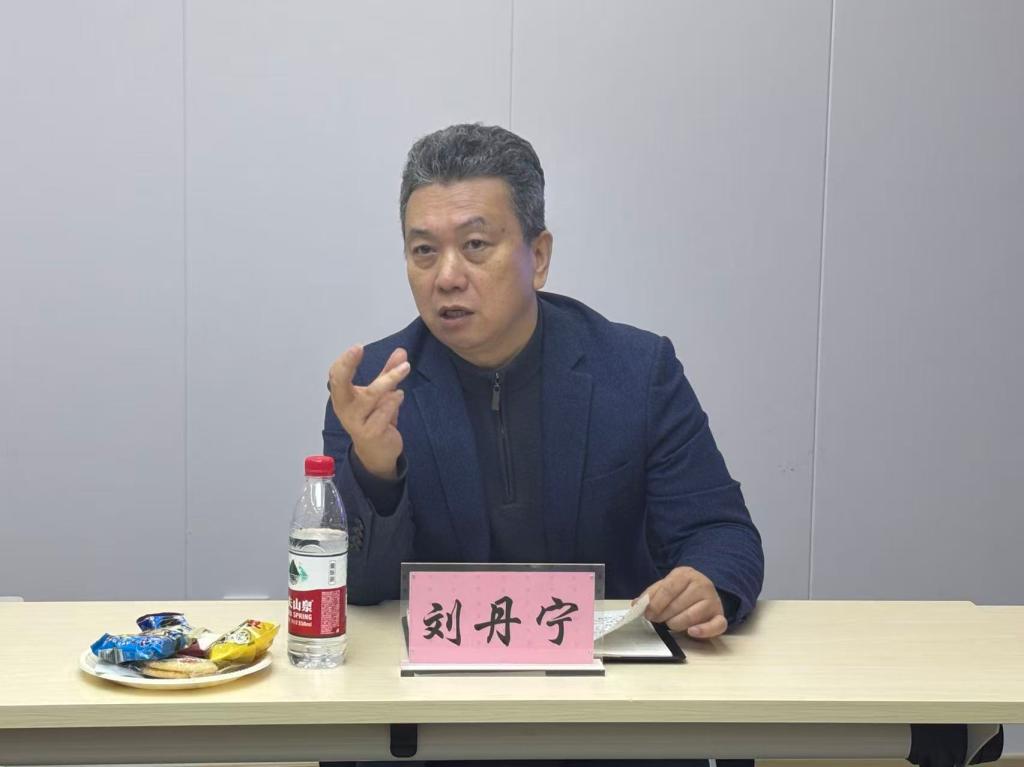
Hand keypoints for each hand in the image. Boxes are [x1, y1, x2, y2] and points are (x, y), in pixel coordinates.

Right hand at [329, 345, 410, 479]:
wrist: (377, 452)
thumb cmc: (375, 419)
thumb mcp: (380, 394)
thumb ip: (388, 373)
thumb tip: (401, 351)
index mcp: (342, 397)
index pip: (336, 375)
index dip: (344, 361)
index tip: (357, 347)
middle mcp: (345, 408)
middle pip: (340, 384)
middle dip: (347, 365)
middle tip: (357, 348)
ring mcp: (356, 422)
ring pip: (370, 396)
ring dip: (388, 380)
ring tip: (404, 369)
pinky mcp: (371, 432)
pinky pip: (382, 413)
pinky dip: (392, 401)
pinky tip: (399, 395)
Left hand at [641, 566, 726, 638]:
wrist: (704, 591)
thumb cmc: (681, 590)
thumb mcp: (666, 585)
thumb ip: (651, 594)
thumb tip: (637, 605)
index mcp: (686, 574)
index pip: (668, 589)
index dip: (655, 603)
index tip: (647, 614)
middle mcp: (703, 585)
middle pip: (678, 604)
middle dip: (663, 615)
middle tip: (656, 620)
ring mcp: (713, 600)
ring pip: (692, 616)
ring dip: (676, 624)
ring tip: (670, 623)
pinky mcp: (720, 616)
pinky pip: (716, 625)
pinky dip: (703, 631)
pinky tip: (691, 632)